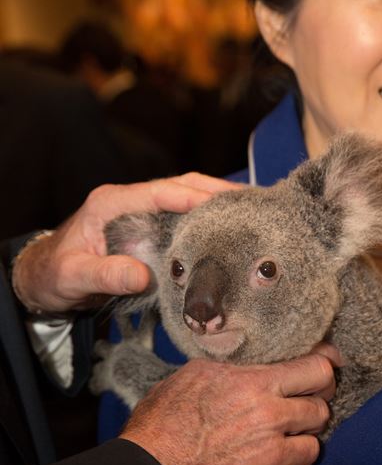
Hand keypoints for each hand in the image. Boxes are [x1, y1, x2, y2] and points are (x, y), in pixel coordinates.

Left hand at [12, 172, 235, 312]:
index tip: (224, 203)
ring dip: (218, 201)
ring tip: (253, 210)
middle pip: (181, 186)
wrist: (45, 278)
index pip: (159, 191)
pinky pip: (184, 216)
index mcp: (110, 203)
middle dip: (216, 191)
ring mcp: (141, 213)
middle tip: (253, 202)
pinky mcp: (149, 228)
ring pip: (186, 197)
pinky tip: (232, 226)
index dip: (193, 195)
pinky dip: (209, 218)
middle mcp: (129, 201)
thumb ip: (105, 275)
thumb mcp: (74, 277)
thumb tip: (142, 276)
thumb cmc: (55, 274)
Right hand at [122, 346, 337, 464]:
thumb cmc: (160, 428)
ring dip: (310, 423)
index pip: (303, 357)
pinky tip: (287, 453)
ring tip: (295, 428)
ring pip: (319, 416)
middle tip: (313, 396)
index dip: (323, 359)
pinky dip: (302, 452)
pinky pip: (310, 451)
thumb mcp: (188, 379)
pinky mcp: (273, 461)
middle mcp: (261, 395)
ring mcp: (271, 428)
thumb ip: (224, 371)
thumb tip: (241, 367)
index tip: (330, 360)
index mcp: (242, 372)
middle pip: (321, 380)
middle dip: (321, 389)